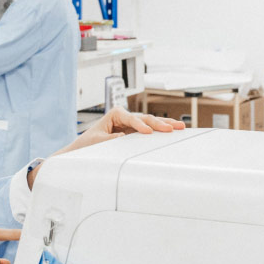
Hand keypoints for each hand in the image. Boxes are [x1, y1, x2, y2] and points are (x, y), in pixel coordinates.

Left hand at [30, 109, 182, 185]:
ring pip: (150, 122)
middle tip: (173, 128)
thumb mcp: (97, 141)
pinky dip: (161, 131)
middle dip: (159, 123)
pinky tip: (172, 131)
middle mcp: (125, 116)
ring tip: (180, 127)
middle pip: (145, 118)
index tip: (148, 132)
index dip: (140, 125)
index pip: (131, 118)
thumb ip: (110, 139)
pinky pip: (149, 131)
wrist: (83, 149)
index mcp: (115, 113)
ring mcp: (131, 124)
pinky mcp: (135, 132)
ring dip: (165, 125)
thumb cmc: (87, 143)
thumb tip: (124, 137)